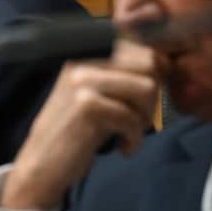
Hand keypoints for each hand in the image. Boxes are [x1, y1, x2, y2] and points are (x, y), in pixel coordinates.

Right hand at [2, 40, 160, 209]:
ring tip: (130, 132)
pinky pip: (133, 117)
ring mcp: (82, 81)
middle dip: (154, 96)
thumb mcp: (97, 92)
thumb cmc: (77, 130)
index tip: (146, 100)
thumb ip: (124, 73)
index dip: (158, 74)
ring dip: (146, 117)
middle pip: (150, 63)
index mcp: (86, 52)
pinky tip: (122, 147)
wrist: (43, 163)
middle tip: (139, 118)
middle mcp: (83, 60)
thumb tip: (169, 62)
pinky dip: (135, 139)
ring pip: (147, 88)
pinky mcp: (86, 106)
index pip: (142, 47)